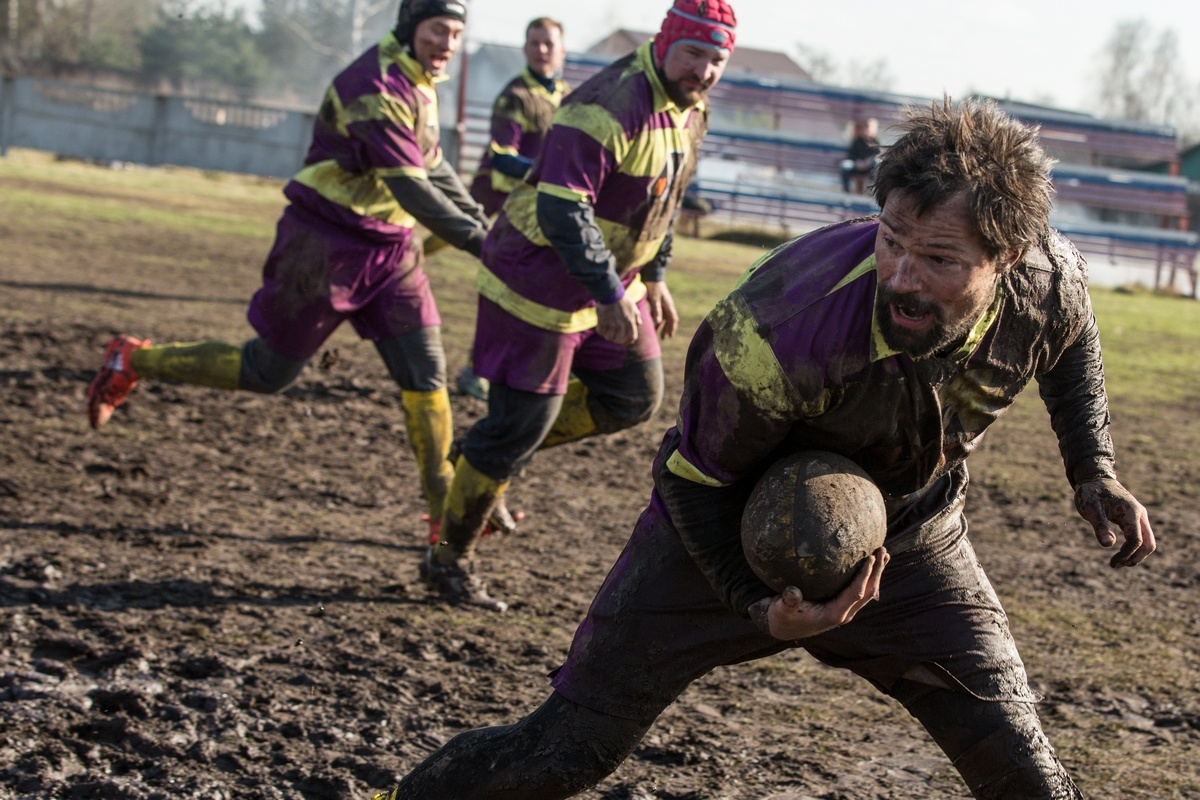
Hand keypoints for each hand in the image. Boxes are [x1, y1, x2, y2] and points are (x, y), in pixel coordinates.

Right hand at [596, 295, 641, 344]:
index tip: (625, 340)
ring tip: (607, 332)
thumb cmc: (623, 300)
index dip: (629, 340)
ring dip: (608, 336)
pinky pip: (600, 332)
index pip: (632, 337)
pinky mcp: (602, 321)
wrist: (611, 293)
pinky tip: (601, 328)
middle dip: (617, 340)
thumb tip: (639, 324)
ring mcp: (611, 324)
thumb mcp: (633, 307)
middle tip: (614, 336)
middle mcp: (621, 325)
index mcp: (630, 322)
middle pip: (619, 340)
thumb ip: (637, 316)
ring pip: (609, 337)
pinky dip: (600, 331)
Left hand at [643, 280, 678, 338]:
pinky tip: (653, 323)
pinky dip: (657, 319)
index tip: (670, 336)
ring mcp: (664, 303)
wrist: (652, 275)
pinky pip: (660, 313)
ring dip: (662, 325)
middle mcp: (668, 305)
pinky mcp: (659, 301)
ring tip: (657, 333)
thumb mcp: (654, 299)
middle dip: (667, 329)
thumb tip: (658, 322)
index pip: (673, 319)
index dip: (672, 328)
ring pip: (665, 317)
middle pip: (670, 320)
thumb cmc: (653, 287)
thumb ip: (656, 310)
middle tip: (664, 338)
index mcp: (668, 305)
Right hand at [749, 547, 888, 639]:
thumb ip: (788, 600)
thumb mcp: (781, 608)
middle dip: (877, 572)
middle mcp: (844, 613)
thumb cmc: (782, 616)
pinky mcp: (843, 606)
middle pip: (868, 592)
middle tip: (882, 550)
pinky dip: (868, 577)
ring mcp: (846, 610)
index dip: (865, 576)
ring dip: (876, 574)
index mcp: (833, 614)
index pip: (855, 593)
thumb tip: (792, 592)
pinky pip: (860, 591)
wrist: (783, 627)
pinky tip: (871, 563)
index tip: (871, 558)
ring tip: (884, 554)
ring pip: (868, 592)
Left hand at [1074, 478, 1155, 566]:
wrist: (1095, 479)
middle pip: (1149, 544)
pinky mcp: (1135, 517)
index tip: (1113, 563)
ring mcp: (1139, 515)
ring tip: (1119, 562)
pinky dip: (1135, 546)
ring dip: (1137, 554)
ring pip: (1148, 540)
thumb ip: (1100, 526)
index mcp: (1131, 513)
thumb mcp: (1091, 509)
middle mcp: (1140, 514)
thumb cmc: (1091, 493)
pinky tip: (1121, 551)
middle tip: (1117, 565)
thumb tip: (1108, 545)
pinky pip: (1142, 535)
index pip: (1136, 540)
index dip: (1126, 554)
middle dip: (1135, 557)